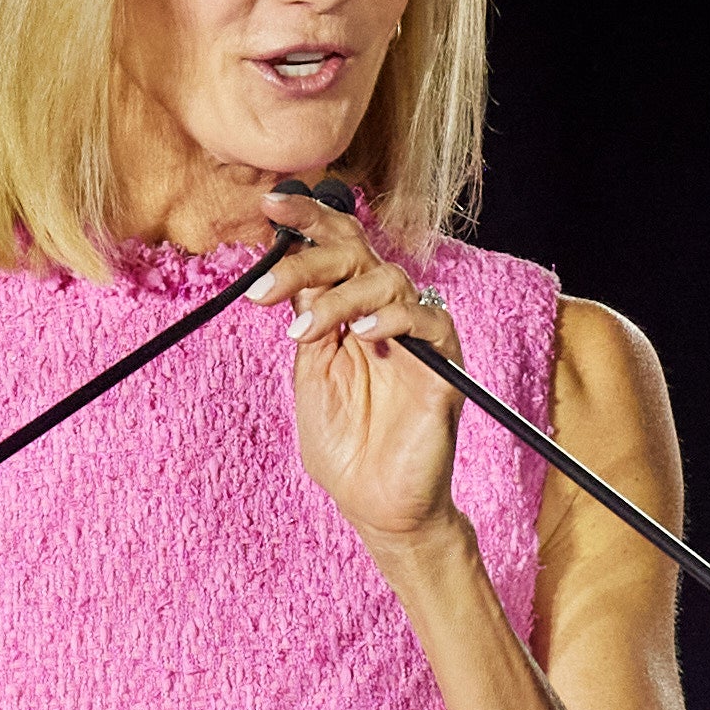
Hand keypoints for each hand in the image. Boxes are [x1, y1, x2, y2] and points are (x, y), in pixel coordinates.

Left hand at [254, 179, 466, 552]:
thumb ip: (307, 326)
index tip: (268, 204)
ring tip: (306, 329)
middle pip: (355, 252)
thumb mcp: (311, 377)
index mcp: (349, 311)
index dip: (306, 220)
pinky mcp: (443, 364)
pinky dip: (393, 319)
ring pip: (384, 280)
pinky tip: (363, 335)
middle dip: (309, 254)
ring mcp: (415, 336)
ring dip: (338, 298)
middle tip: (266, 281)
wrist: (377, 506)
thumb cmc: (346, 448)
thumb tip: (291, 275)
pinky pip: (427, 321)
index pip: (333, 248)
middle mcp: (383, 313)